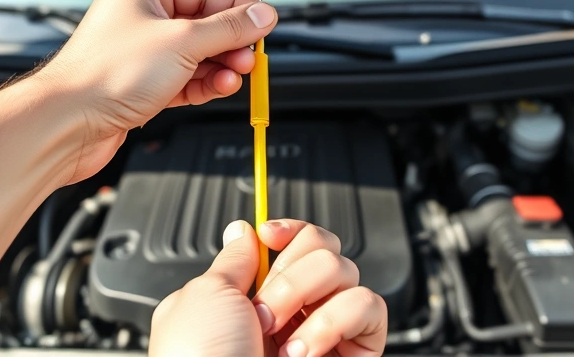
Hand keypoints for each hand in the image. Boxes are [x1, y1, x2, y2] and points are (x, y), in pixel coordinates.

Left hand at [36, 0, 277, 183]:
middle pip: (203, 26)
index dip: (238, 11)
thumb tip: (261, 15)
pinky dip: (204, 84)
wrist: (69, 123)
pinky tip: (218, 88)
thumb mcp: (184, 42)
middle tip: (250, 57)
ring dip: (219, 68)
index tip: (264, 24)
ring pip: (195, 56)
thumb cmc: (105, 74)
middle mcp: (139, 16)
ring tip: (236, 76)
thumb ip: (228, 29)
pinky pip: (183, 79)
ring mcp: (139, 52)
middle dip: (230, 45)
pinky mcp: (140, 84)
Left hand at [149, 220, 386, 356]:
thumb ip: (234, 259)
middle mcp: (291, 310)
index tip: (270, 236)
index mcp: (252, 295)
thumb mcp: (205, 296)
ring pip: (345, 271)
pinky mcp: (355, 350)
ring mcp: (324, 330)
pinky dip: (337, 320)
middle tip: (264, 308)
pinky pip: (368, 305)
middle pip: (322, 247)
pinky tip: (307, 350)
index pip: (292, 241)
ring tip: (282, 339)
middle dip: (291, 271)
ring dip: (306, 298)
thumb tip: (243, 230)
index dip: (288, 230)